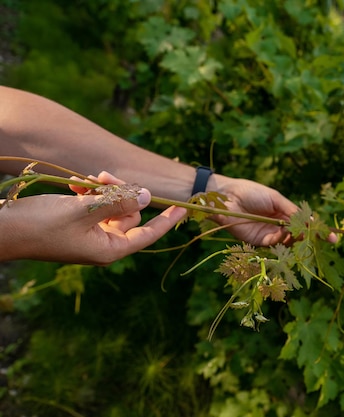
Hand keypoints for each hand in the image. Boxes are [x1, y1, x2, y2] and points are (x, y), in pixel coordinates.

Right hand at [0, 172, 186, 264]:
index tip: (184, 208)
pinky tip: (76, 183)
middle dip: (120, 193)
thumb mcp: (83, 211)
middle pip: (130, 214)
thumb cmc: (42, 224)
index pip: (148, 235)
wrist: (4, 229)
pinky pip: (96, 206)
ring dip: (103, 190)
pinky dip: (90, 193)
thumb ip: (118, 204)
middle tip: (103, 176)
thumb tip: (147, 198)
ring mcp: (91, 234)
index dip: (167, 221)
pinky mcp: (78, 224)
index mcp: (109, 249)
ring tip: (82, 181)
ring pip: (113, 206)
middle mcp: (104, 244)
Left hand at [211, 176, 337, 245]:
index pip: (305, 223)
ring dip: (295, 238)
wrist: (227, 197)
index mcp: (284, 212)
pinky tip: (280, 233)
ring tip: (296, 232)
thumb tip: (311, 222)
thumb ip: (292, 211)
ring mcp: (269, 234)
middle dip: (309, 237)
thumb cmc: (251, 192)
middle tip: (316, 238)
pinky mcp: (258, 241)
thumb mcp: (275, 198)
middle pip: (299, 235)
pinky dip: (280, 240)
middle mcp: (278, 225)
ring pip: (288, 242)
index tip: (333, 238)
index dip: (318, 231)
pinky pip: (274, 245)